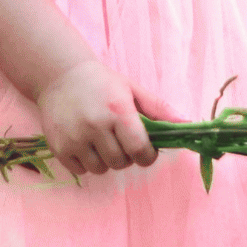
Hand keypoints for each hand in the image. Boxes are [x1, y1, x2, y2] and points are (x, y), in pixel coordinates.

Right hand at [34, 60, 184, 177]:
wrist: (60, 75)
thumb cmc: (102, 83)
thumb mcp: (132, 90)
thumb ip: (160, 109)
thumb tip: (187, 125)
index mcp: (118, 110)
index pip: (140, 150)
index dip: (147, 156)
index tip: (146, 150)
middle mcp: (95, 125)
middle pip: (121, 163)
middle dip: (126, 156)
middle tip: (120, 140)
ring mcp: (75, 138)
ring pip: (101, 169)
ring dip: (106, 160)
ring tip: (102, 140)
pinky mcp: (59, 147)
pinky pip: (81, 171)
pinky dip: (86, 163)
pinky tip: (85, 143)